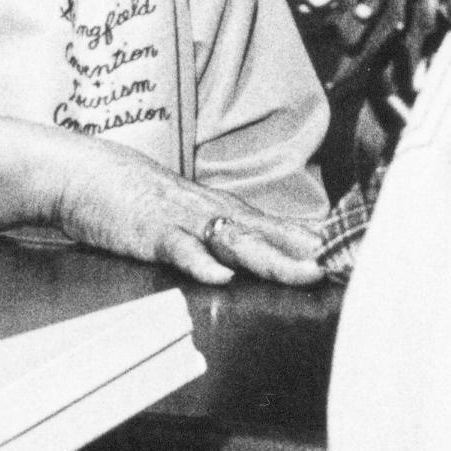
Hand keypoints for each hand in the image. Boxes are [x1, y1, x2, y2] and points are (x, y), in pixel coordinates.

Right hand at [45, 143, 327, 287]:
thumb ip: (231, 236)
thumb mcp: (194, 216)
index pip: (284, 230)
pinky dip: (200, 262)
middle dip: (310, 253)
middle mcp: (215, 215)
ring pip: (236, 242)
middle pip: (272, 236)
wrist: (90, 174)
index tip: (359, 257)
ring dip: (272, 258)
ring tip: (303, 273)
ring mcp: (186, 222)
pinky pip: (180, 248)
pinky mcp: (153, 232)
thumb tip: (275, 255)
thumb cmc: (144, 200)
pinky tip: (219, 276)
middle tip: (346, 267)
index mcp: (228, 214)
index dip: (321, 244)